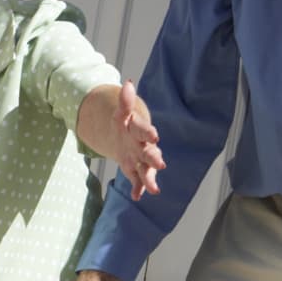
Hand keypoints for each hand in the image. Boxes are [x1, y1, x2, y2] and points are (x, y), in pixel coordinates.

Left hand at [112, 80, 163, 200]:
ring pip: (145, 169)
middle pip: (149, 152)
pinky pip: (137, 179)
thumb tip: (128, 84)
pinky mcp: (134, 169)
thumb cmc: (124, 123)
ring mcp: (139, 159)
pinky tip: (137, 197)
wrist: (125, 135)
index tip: (154, 135)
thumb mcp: (121, 112)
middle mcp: (143, 146)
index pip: (143, 130)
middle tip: (160, 165)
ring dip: (149, 179)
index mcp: (139, 130)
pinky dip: (138, 188)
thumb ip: (125, 101)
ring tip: (154, 190)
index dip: (148, 132)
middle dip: (154, 158)